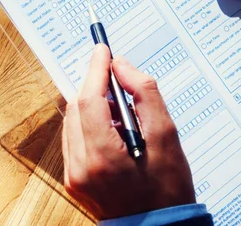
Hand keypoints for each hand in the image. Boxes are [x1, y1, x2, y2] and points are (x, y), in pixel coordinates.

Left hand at [62, 44, 194, 219]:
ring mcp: (74, 175)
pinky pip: (74, 137)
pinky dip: (89, 122)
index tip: (103, 50)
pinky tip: (112, 126)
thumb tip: (122, 66)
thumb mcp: (167, 137)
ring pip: (73, 120)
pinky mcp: (74, 179)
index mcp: (102, 158)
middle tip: (116, 76)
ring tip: (120, 108)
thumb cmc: (168, 191)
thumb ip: (145, 95)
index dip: (96, 70)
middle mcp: (80, 167)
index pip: (89, 100)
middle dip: (94, 85)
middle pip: (77, 107)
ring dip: (92, 104)